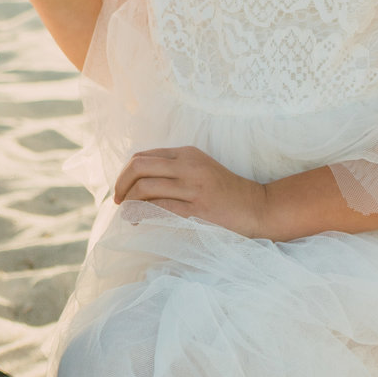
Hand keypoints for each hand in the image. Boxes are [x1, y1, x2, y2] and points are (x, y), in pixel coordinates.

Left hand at [113, 147, 276, 237]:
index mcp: (187, 154)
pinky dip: (141, 214)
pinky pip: (159, 209)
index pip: (142, 157)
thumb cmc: (225, 194)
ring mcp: (194, 187)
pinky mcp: (198, 210)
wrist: (259, 208)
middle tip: (118, 201)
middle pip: (138, 167)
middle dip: (121, 185)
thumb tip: (136, 183)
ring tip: (128, 215)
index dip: (125, 173)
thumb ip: (173, 170)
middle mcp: (188, 166)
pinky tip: (138, 222)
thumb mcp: (200, 170)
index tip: (122, 190)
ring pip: (145, 188)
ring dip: (129, 203)